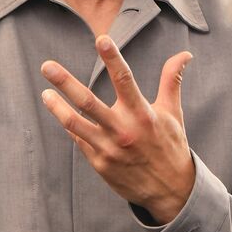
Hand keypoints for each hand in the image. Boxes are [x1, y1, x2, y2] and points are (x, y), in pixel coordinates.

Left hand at [41, 35, 194, 224]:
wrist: (170, 191)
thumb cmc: (170, 146)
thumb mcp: (173, 113)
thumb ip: (171, 81)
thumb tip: (185, 54)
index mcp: (143, 114)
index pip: (125, 80)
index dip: (112, 58)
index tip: (101, 39)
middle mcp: (123, 130)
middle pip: (88, 101)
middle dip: (65, 82)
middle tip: (47, 66)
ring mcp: (108, 149)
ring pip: (74, 123)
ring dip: (57, 107)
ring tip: (45, 94)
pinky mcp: (99, 163)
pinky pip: (79, 140)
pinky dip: (71, 127)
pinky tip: (63, 115)